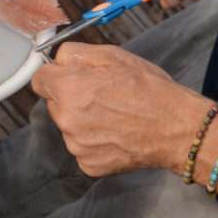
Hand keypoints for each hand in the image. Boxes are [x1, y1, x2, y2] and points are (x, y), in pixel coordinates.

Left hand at [31, 42, 209, 176]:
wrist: (178, 129)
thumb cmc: (149, 89)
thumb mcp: (112, 55)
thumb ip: (73, 53)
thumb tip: (53, 56)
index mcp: (67, 88)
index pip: (39, 80)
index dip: (55, 75)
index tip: (68, 77)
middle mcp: (65, 119)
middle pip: (54, 104)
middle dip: (71, 97)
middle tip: (102, 95)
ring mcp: (76, 145)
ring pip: (69, 126)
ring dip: (83, 120)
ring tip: (114, 115)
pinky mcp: (88, 165)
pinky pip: (82, 148)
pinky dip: (95, 142)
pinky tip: (117, 134)